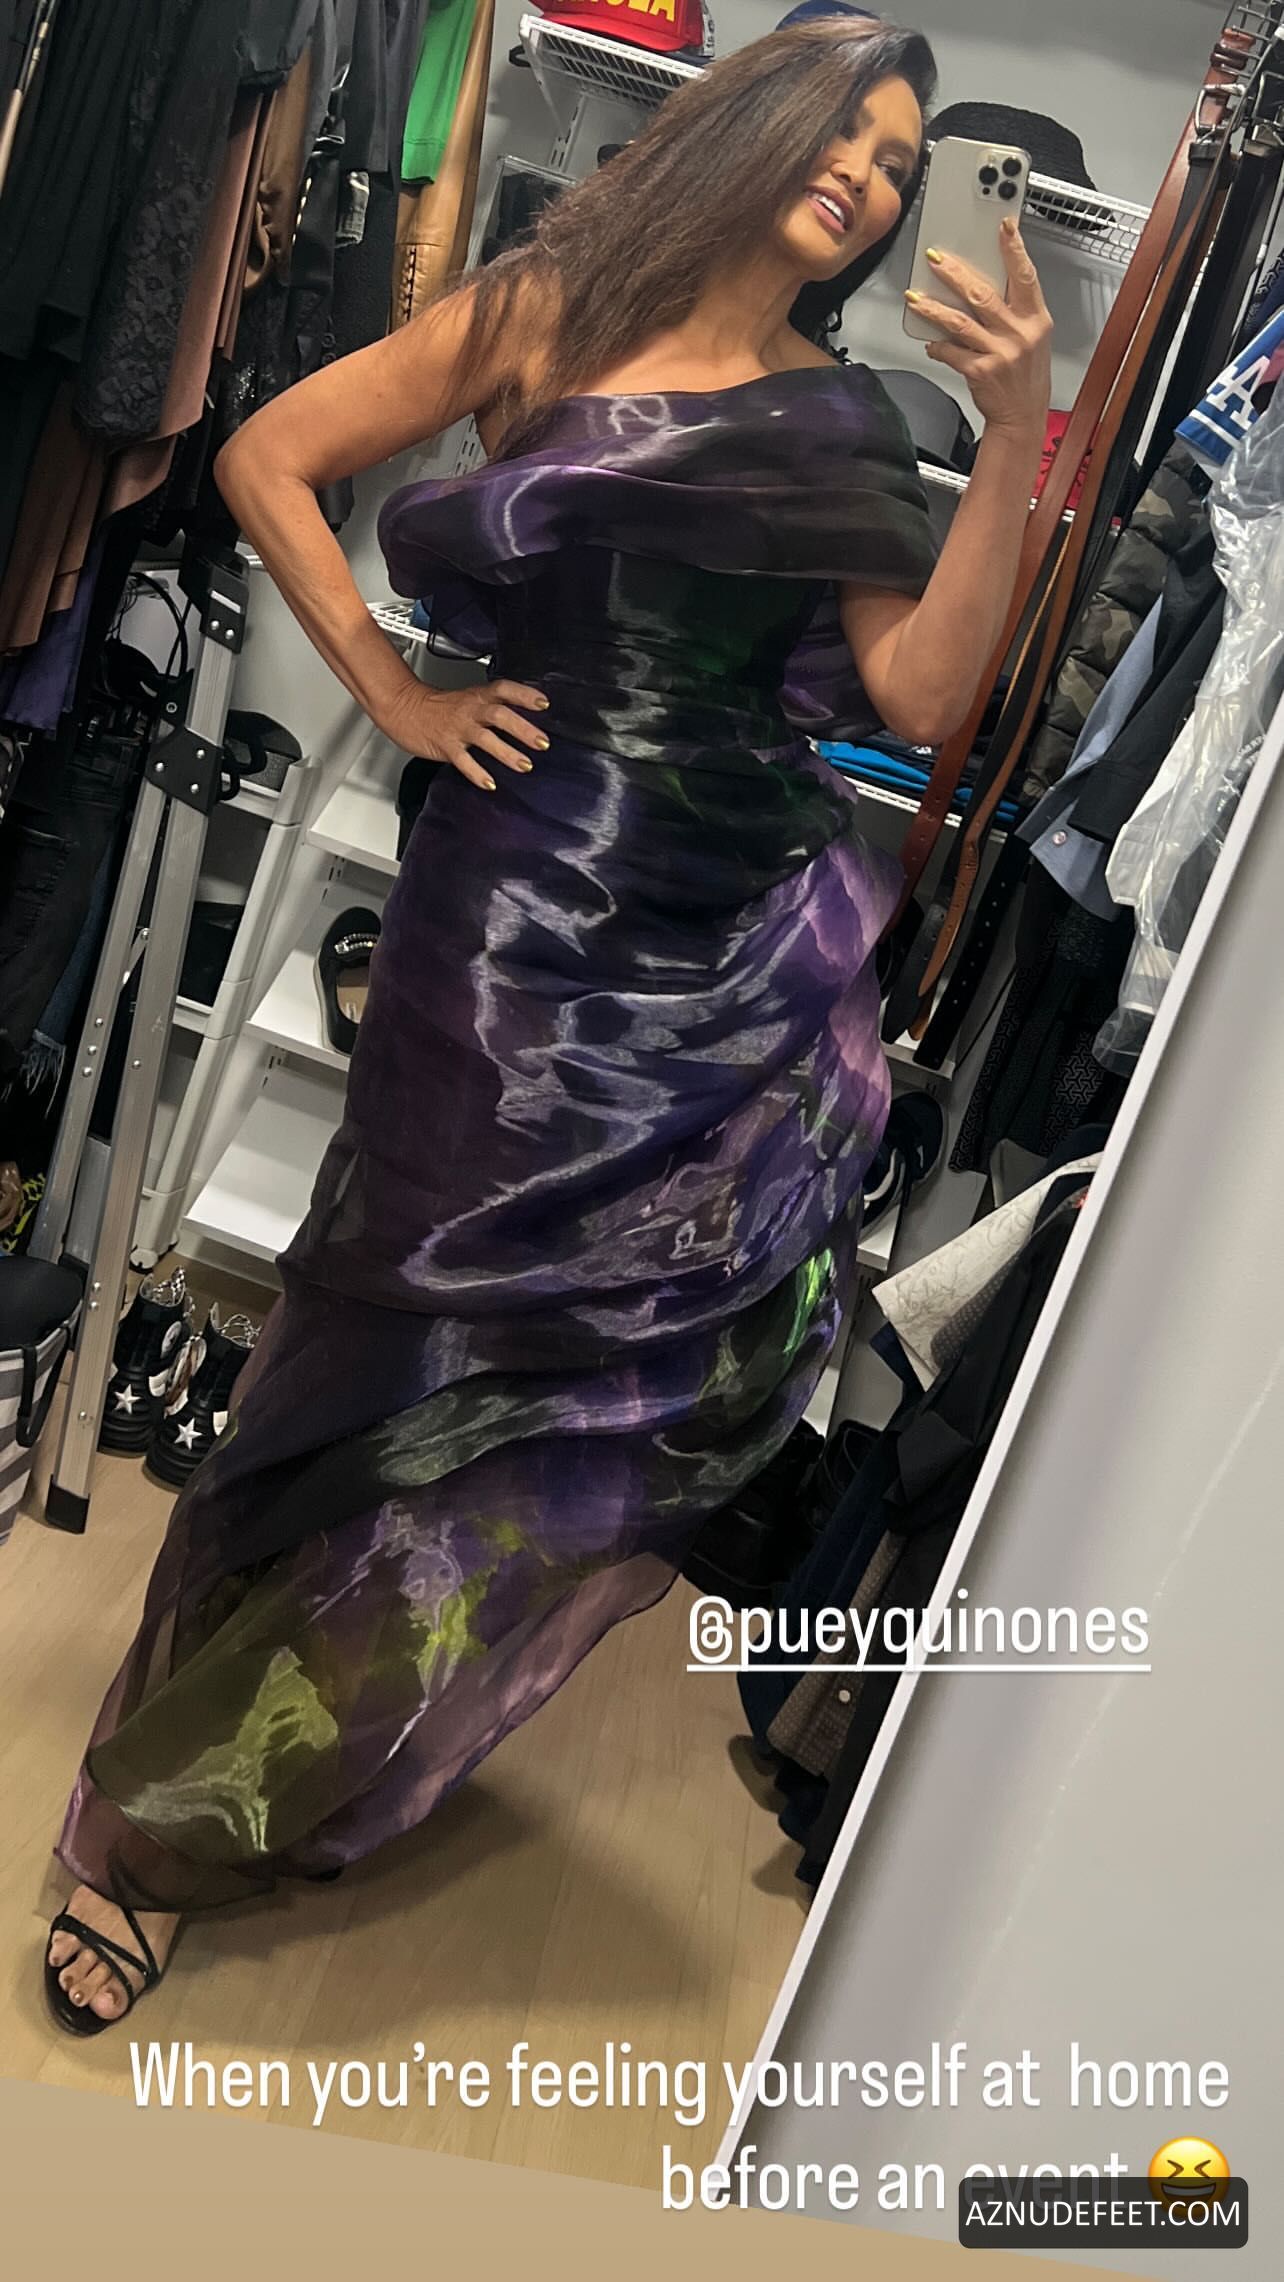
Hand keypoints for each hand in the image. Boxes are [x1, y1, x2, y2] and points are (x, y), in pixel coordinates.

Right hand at [384, 675, 550, 791]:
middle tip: (542, 742)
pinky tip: (489, 783)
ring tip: (524, 765)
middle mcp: (470, 710)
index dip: (525, 695)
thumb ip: (493, 708)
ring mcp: (458, 728)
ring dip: (506, 752)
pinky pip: (463, 760)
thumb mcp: (469, 699)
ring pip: (485, 738)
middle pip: (500, 715)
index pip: (505, 689)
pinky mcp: (446, 745)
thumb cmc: (438, 707)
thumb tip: (522, 721)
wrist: (404, 707)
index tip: (543, 704)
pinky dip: (477, 772)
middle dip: (523, 729)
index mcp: (478, 696)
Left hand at [906, 219, 1051, 438]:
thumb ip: (1014, 310)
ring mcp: (1000, 352)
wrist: (1022, 416)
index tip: (1004, 226)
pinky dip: (938, 345)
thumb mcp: (1033, 337)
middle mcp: (1019, 333)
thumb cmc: (1026, 374)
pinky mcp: (981, 371)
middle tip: (935, 258)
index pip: (1025, 276)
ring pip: (960, 321)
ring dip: (934, 307)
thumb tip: (981, 283)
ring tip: (915, 297)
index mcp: (1036, 318)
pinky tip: (930, 341)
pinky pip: (951, 351)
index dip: (1014, 249)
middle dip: (955, 273)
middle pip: (983, 294)